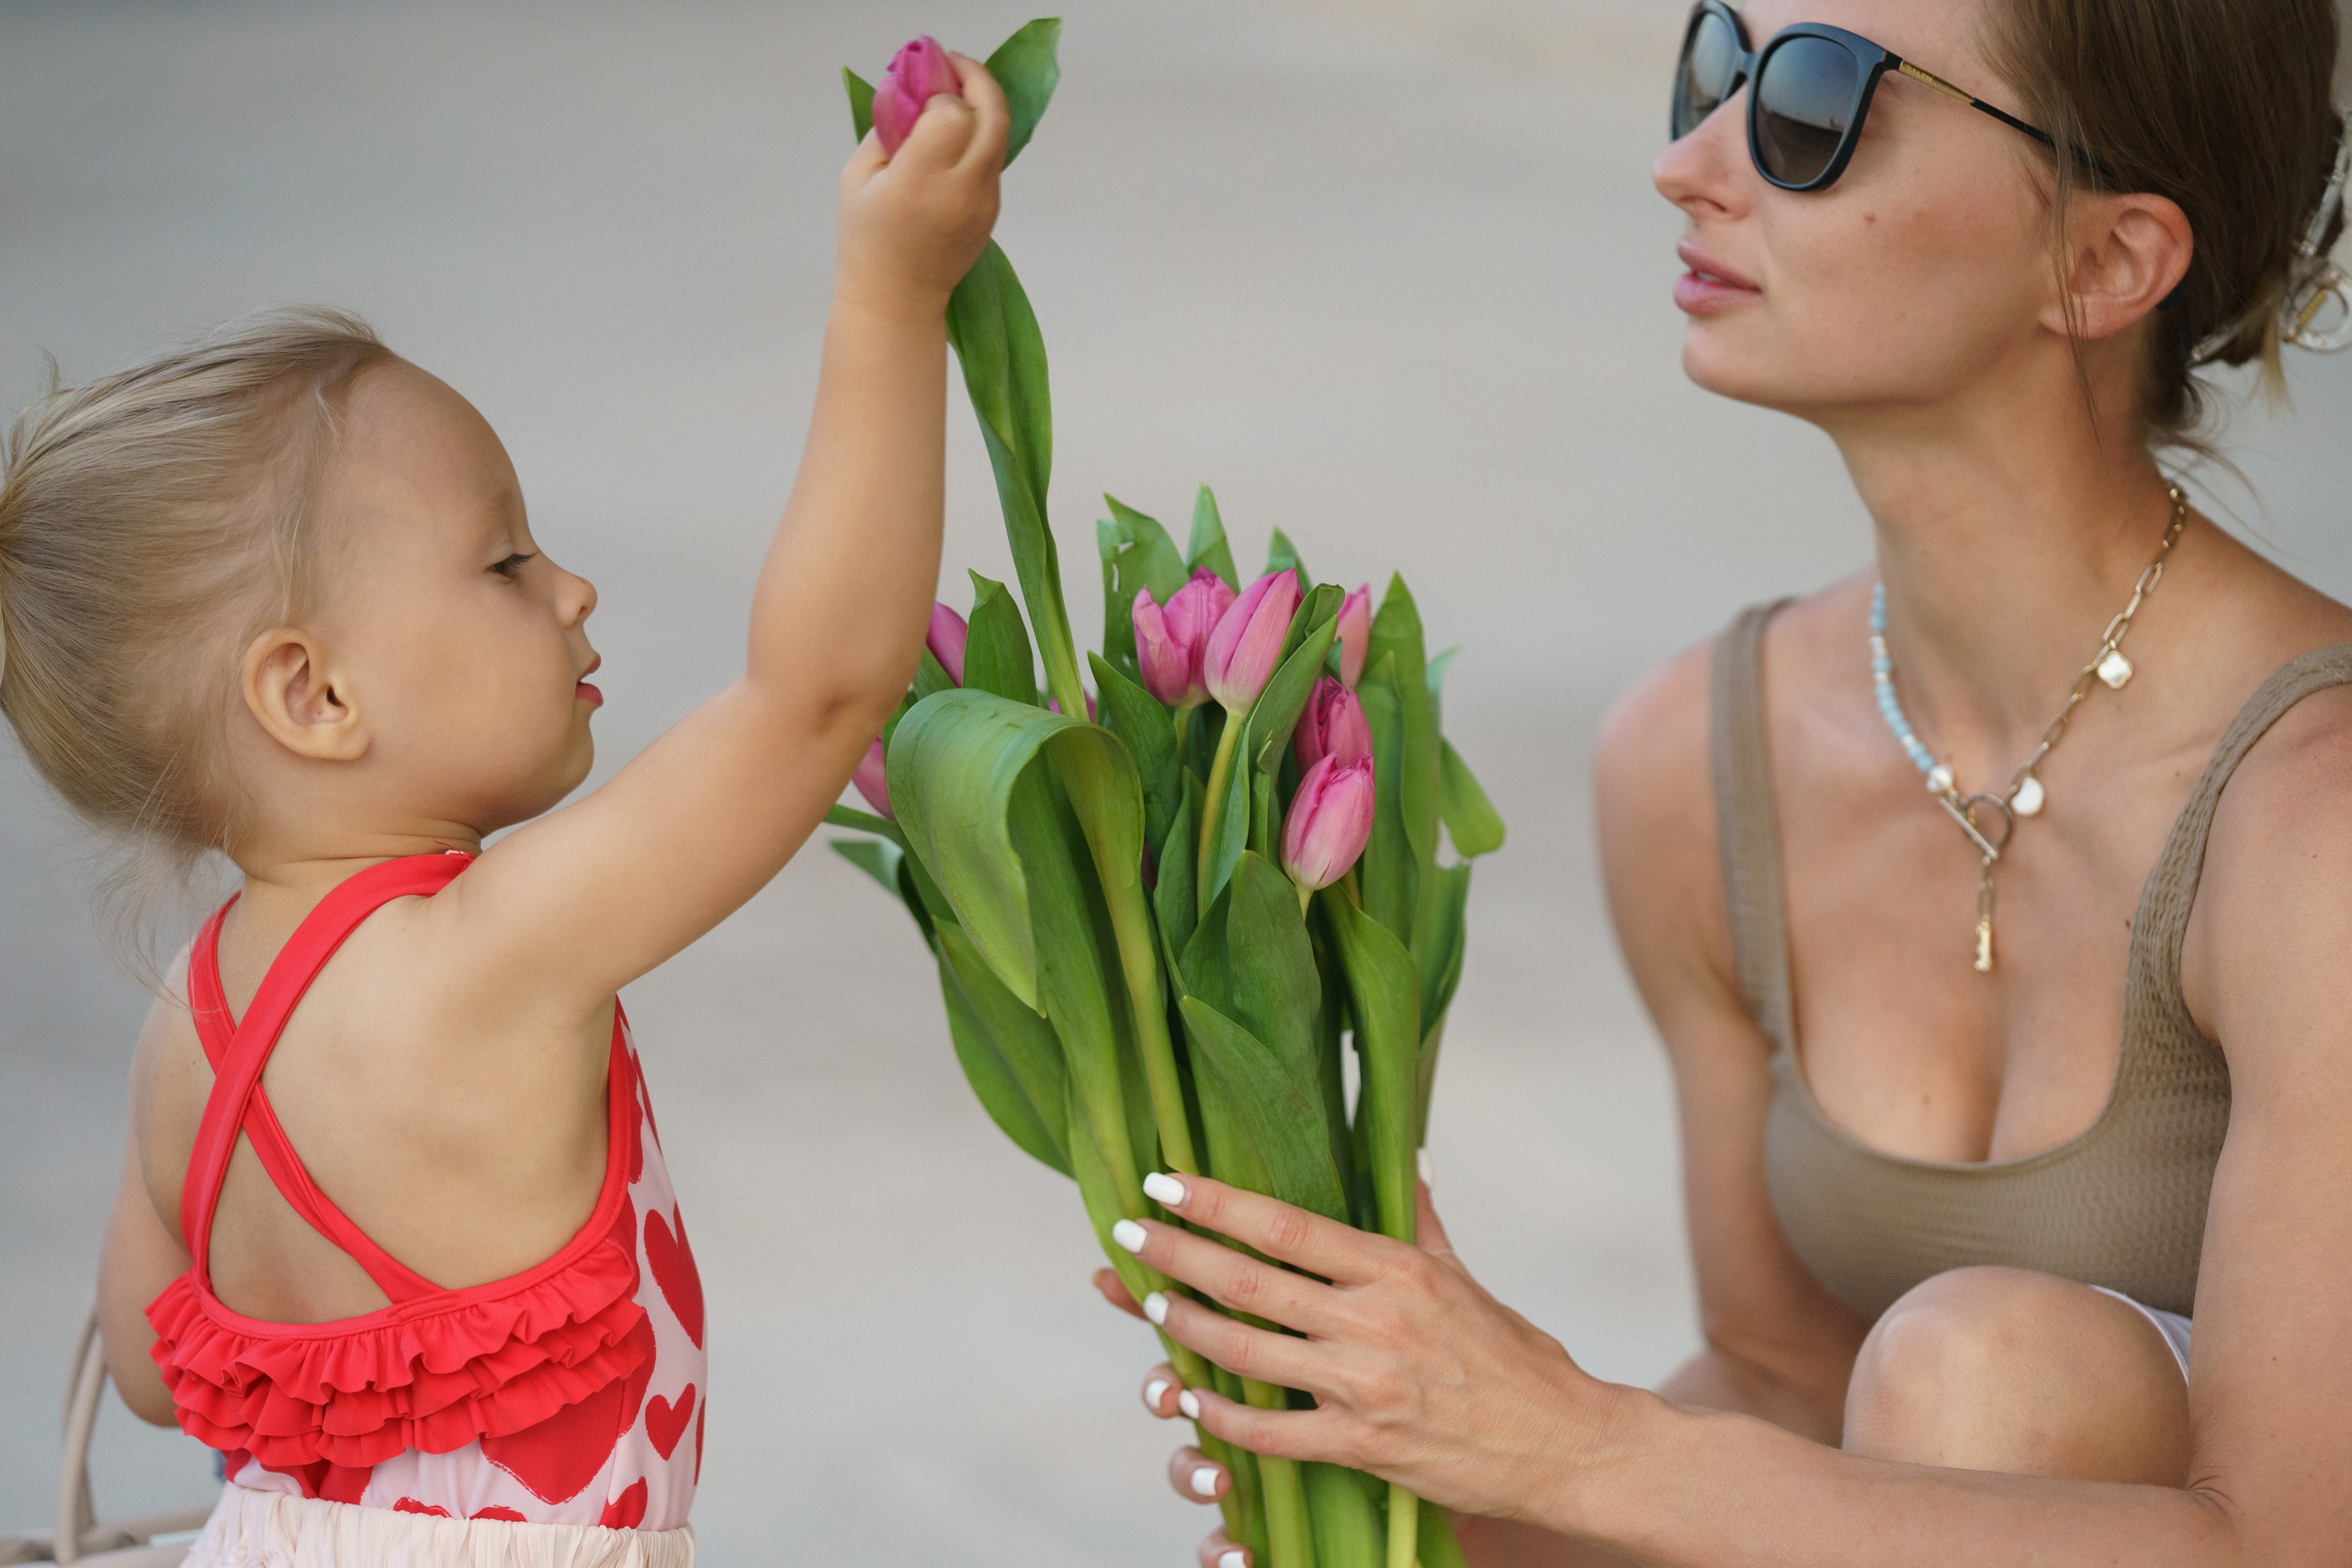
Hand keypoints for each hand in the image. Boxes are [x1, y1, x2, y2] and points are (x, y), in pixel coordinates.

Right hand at [835, 53, 1008, 315]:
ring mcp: (985, 202)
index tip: (922, 89)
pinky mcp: (994, 211)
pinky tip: (953, 140)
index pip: (953, 114)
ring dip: (982, 107)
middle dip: (978, 80)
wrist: (898, 300)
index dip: (941, 94)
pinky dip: (979, 137)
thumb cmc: (866, 239)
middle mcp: (962, 188)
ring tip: (952, 100)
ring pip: (1000, 135)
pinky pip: (993, 160)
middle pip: (993, 115)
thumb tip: (912, 93)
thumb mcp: (856, 177)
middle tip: (954, 69)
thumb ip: (887, 128)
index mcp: (922, 180)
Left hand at [1107, 1173, 1628, 1530]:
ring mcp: (1364, 1386)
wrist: (1565, 1445)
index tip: (1165, 1181)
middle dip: (1175, 1255)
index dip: (1216, 1201)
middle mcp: (1374, 1320)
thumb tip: (1407, 1157)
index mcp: (1396, 1269)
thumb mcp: (1465, 1276)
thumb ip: (1421, 1220)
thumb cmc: (1516, 1358)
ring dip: (1186, 1329)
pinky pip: (1269, 1431)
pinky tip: (1190, 1398)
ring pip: (1246, 1352)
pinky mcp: (1361, 1446)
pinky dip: (1220, 1416)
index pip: (1285, 1224)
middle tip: (1127, 1234)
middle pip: (1248, 1281)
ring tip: (1149, 1305)